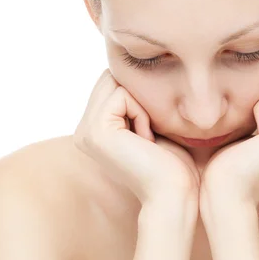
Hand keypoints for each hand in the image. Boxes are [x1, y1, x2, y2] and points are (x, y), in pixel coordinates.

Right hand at [73, 68, 199, 208]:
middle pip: (111, 78)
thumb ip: (136, 100)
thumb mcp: (151, 124)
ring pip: (116, 83)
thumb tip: (139, 66)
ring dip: (141, 105)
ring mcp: (86, 131)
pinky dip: (141, 112)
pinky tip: (146, 140)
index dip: (139, 94)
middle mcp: (83, 130)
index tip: (151, 129)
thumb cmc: (172, 162)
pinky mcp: (96, 131)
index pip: (112, 82)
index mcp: (93, 128)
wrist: (175, 193)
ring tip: (147, 136)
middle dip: (138, 96)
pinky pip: (122, 95)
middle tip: (149, 133)